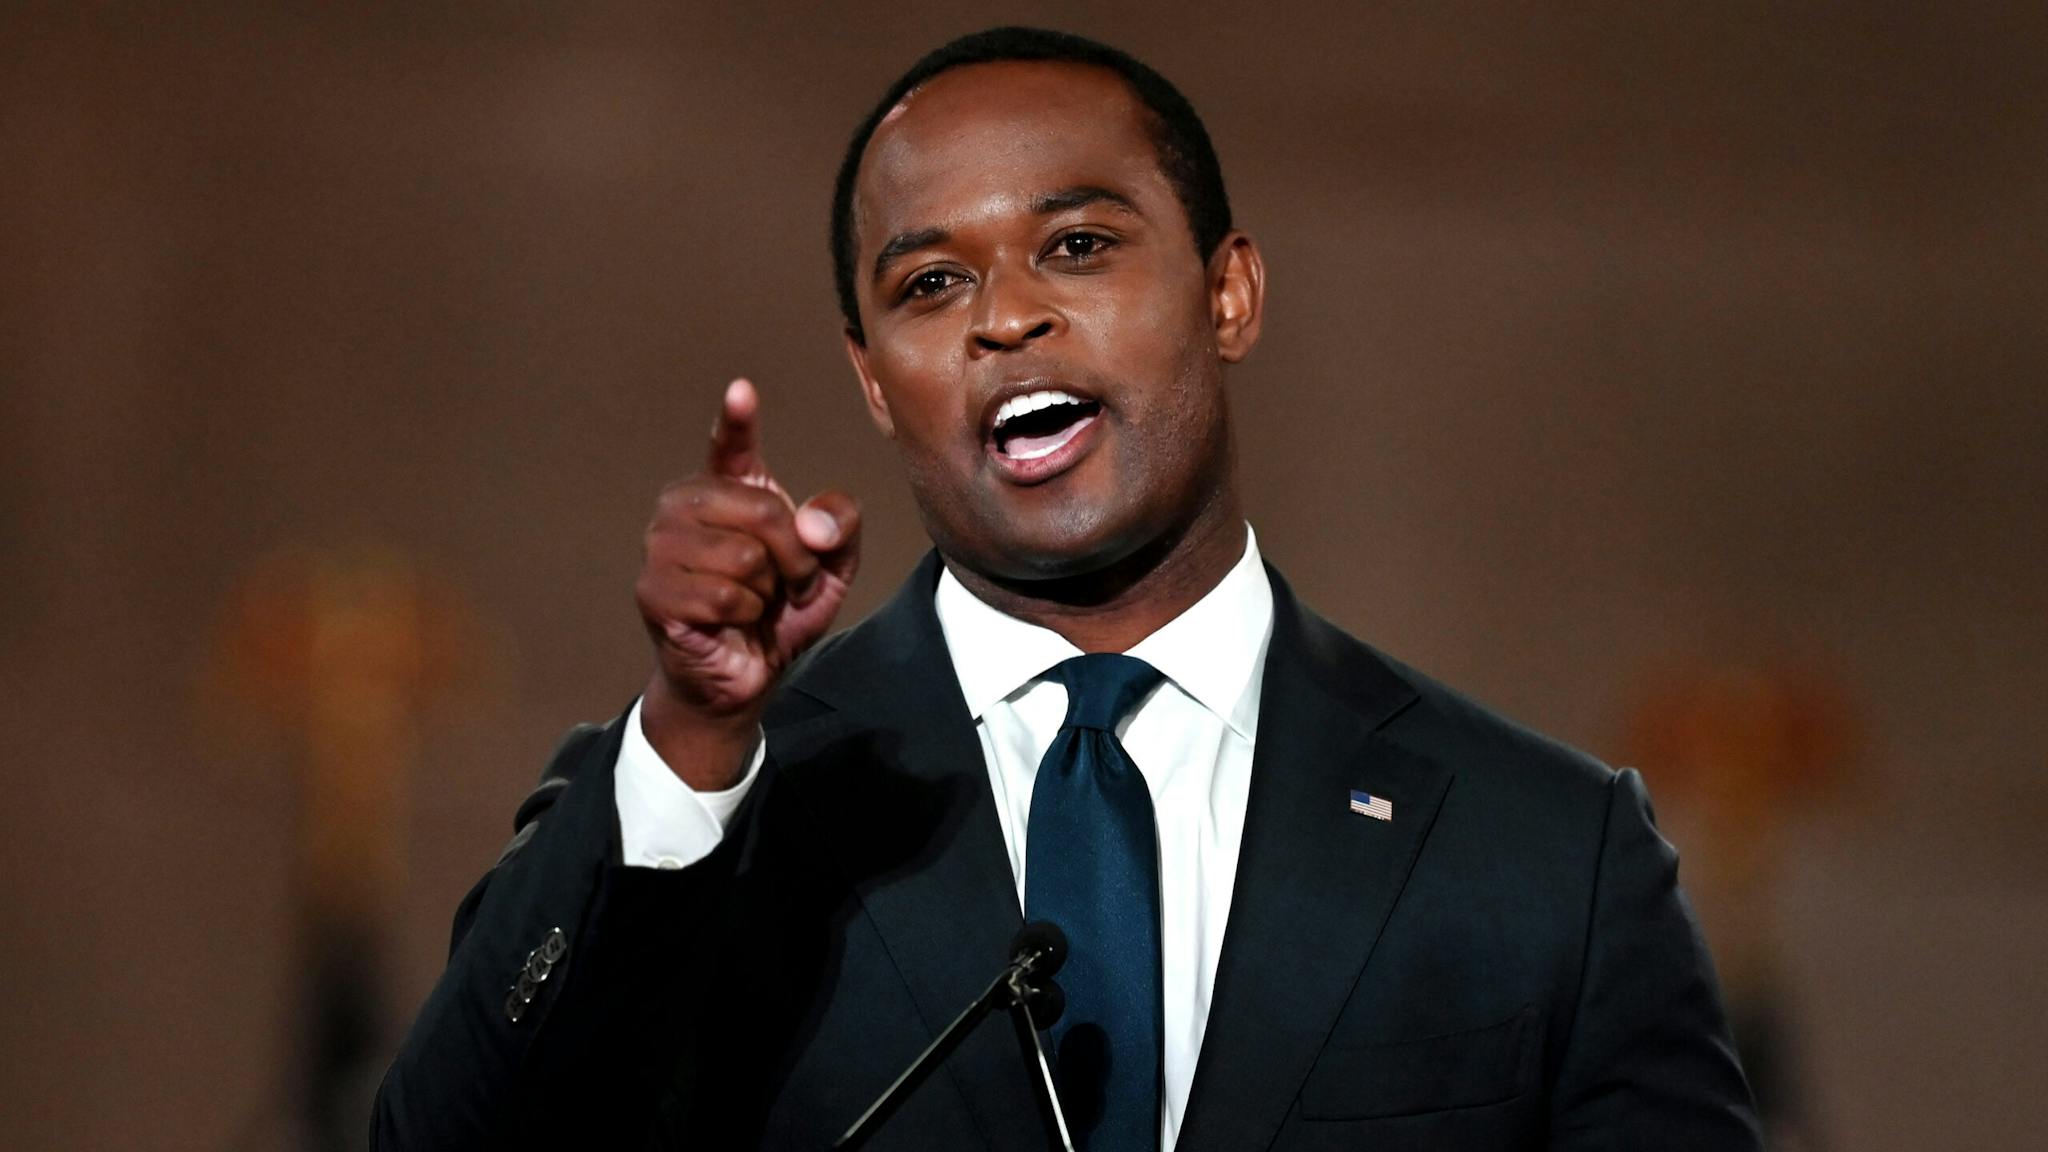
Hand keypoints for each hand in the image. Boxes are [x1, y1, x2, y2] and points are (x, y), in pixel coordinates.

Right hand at [635, 379, 860, 787]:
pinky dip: (744, 614)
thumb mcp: (830, 568)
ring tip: (758, 603)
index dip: (736, 420)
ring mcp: (661, 546)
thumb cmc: (780, 613)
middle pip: (762, 509)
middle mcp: (685, 506)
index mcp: (727, 490)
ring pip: (744, 555)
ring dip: (768, 590)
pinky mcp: (653, 590)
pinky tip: (732, 621)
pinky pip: (722, 594)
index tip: (742, 391)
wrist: (745, 677)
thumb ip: (838, 527)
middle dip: (794, 556)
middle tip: (790, 583)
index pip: (730, 447)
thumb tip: (808, 524)